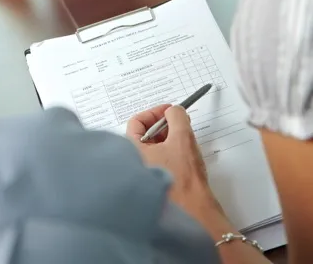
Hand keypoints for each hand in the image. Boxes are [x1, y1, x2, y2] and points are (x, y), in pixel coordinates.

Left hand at [127, 105, 227, 235]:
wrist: (195, 215)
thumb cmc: (184, 180)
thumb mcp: (182, 139)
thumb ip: (177, 117)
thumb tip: (173, 111)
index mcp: (132, 151)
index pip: (136, 122)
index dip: (155, 113)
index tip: (170, 111)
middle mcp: (134, 163)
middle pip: (146, 134)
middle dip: (164, 126)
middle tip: (180, 122)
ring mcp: (144, 174)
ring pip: (155, 148)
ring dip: (170, 139)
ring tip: (186, 139)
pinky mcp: (157, 183)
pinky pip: (161, 161)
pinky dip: (172, 153)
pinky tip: (186, 156)